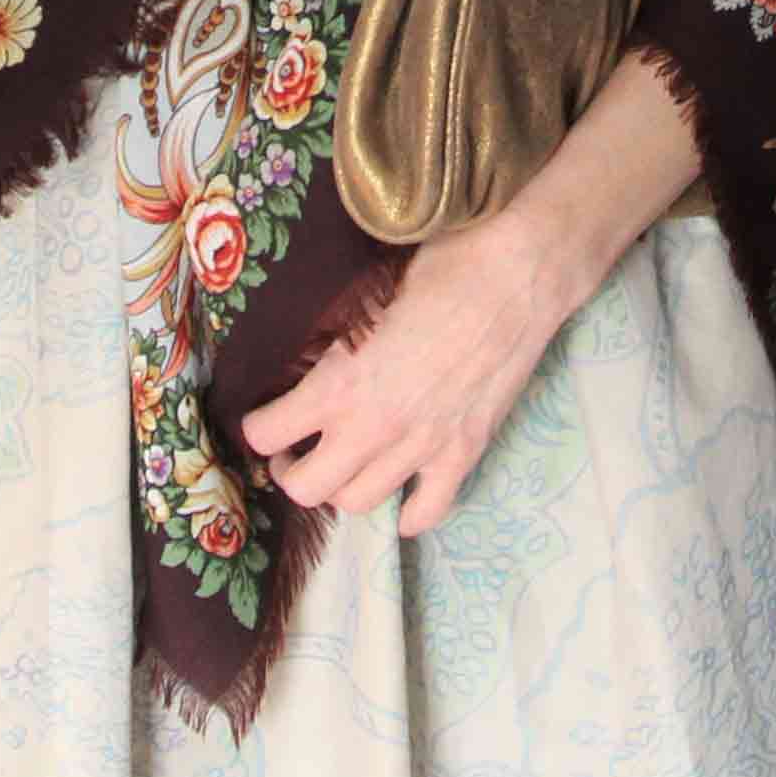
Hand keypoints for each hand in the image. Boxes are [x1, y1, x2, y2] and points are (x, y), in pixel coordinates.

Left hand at [240, 212, 570, 538]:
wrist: (517, 276)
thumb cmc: (439, 265)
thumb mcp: (365, 293)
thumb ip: (332, 336)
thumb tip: (306, 349)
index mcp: (339, 384)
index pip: (267, 434)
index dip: (258, 424)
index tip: (264, 414)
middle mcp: (373, 428)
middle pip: (307, 489)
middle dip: (291, 469)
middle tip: (297, 444)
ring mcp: (421, 450)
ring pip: (359, 504)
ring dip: (342, 485)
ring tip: (344, 458)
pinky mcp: (464, 455)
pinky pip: (426, 512)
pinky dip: (408, 510)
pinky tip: (402, 488)